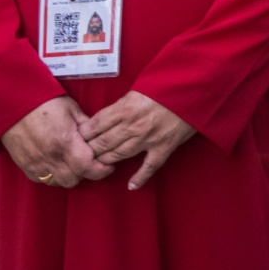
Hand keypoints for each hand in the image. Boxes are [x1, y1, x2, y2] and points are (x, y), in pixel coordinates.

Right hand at [1, 97, 113, 188]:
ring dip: (68, 176)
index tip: (107, 166)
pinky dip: (52, 175)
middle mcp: (51, 157)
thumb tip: (98, 137)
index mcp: (65, 141)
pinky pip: (43, 180)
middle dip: (85, 173)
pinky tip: (56, 163)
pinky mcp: (25, 165)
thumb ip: (86, 126)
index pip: (88, 167)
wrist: (12, 102)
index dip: (101, 170)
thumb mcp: (71, 108)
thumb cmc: (43, 101)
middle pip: (75, 179)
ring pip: (59, 182)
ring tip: (71, 163)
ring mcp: (36, 163)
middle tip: (88, 161)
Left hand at [78, 91, 195, 189]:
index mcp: (126, 107)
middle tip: (78, 157)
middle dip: (88, 151)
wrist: (194, 87)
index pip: (96, 124)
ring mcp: (149, 138)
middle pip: (103, 142)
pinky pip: (149, 166)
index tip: (73, 138)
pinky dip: (140, 178)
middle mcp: (133, 125)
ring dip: (105, 162)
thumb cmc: (167, 83)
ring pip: (119, 155)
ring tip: (95, 167)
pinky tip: (131, 186)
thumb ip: (122, 103)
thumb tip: (106, 116)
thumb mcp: (139, 88)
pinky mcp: (164, 147)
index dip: (82, 134)